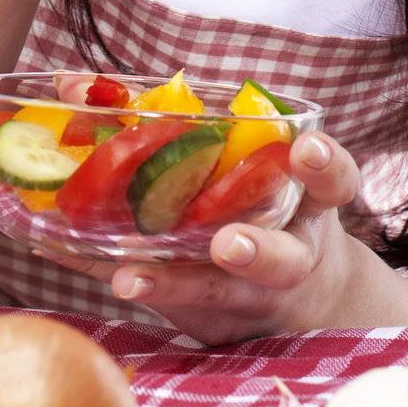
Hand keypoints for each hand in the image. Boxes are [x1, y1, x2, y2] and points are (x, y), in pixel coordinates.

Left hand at [48, 76, 363, 344]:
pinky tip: (86, 270)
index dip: (324, 164)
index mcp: (308, 202)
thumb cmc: (261, 197)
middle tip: (226, 243)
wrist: (299, 296)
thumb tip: (76, 84)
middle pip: (282, 259)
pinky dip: (127, 287)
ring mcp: (249, 297)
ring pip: (217, 296)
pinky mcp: (211, 322)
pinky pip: (167, 308)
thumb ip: (186, 118)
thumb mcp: (254, 156)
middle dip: (255, 250)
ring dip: (172, 284)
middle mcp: (289, 255)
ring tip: (130, 278)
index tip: (307, 149)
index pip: (332, 181)